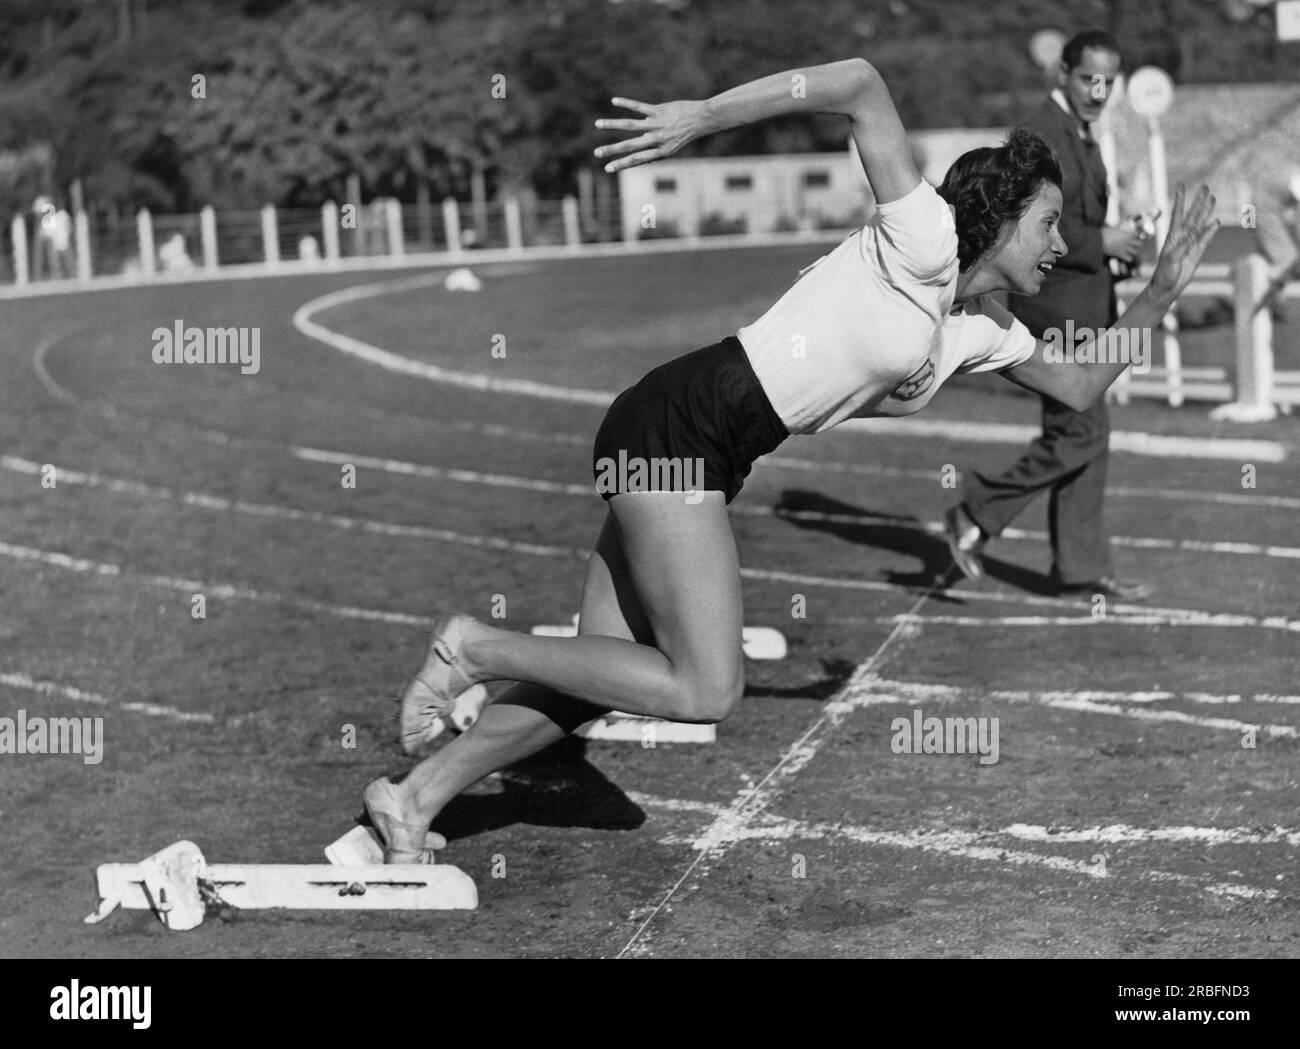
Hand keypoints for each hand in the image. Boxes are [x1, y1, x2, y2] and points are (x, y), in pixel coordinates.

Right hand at [594, 98, 706, 172]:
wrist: (702, 119)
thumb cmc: (686, 135)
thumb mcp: (672, 148)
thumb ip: (655, 153)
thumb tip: (639, 159)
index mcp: (660, 152)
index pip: (636, 160)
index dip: (621, 165)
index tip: (607, 168)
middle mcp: (656, 139)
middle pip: (629, 145)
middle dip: (612, 150)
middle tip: (596, 153)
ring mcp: (656, 124)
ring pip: (630, 125)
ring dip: (612, 124)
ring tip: (598, 124)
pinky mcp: (658, 110)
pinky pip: (639, 106)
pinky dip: (625, 103)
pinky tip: (614, 101)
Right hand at [1103, 224, 1144, 263]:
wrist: (1099, 240)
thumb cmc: (1106, 232)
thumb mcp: (1116, 227)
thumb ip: (1123, 225)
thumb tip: (1128, 222)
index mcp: (1129, 232)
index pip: (1139, 235)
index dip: (1138, 237)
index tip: (1137, 238)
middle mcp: (1129, 240)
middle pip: (1140, 244)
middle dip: (1137, 245)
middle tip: (1134, 246)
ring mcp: (1125, 247)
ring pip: (1136, 252)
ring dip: (1133, 252)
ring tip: (1130, 252)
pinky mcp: (1121, 254)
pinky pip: (1130, 259)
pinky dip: (1128, 258)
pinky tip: (1126, 257)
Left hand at [1149, 184, 1218, 299]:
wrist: (1166, 289)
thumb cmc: (1164, 274)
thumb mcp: (1172, 258)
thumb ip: (1183, 245)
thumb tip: (1194, 231)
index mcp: (1173, 236)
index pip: (1178, 213)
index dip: (1180, 199)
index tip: (1181, 185)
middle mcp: (1181, 237)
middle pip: (1193, 215)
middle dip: (1198, 200)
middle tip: (1205, 187)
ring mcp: (1190, 244)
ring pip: (1200, 224)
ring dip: (1206, 211)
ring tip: (1212, 199)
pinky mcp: (1197, 253)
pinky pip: (1205, 238)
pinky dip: (1210, 230)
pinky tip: (1215, 221)